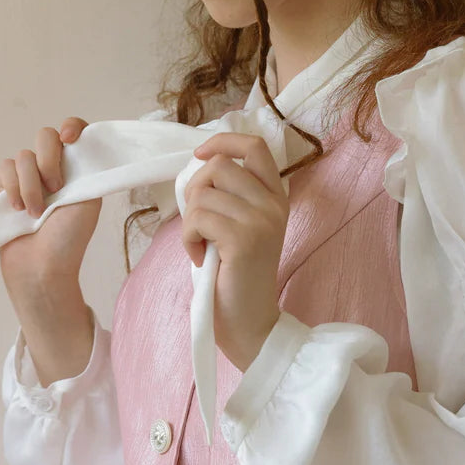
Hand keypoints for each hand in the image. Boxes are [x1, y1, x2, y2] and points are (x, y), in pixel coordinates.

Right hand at [0, 117, 100, 294]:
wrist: (42, 266)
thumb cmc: (70, 239)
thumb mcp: (90, 200)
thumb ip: (87, 168)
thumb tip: (83, 142)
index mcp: (79, 171)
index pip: (75, 133)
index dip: (72, 127)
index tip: (69, 138)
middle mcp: (55, 171)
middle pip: (45, 136)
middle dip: (48, 161)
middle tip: (56, 189)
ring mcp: (30, 179)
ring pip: (23, 156)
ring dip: (30, 186)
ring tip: (35, 213)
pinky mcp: (8, 188)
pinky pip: (5, 168)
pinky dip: (12, 188)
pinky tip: (18, 210)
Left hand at [182, 132, 287, 369]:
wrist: (250, 323)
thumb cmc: (235, 277)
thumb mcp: (238, 226)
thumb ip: (229, 194)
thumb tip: (199, 165)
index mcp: (276, 197)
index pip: (254, 145)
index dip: (222, 141)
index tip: (200, 155)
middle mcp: (273, 205)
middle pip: (219, 165)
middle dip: (195, 189)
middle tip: (198, 222)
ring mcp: (261, 221)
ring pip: (203, 193)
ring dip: (190, 221)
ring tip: (201, 246)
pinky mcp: (243, 240)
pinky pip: (197, 218)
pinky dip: (188, 238)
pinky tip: (199, 257)